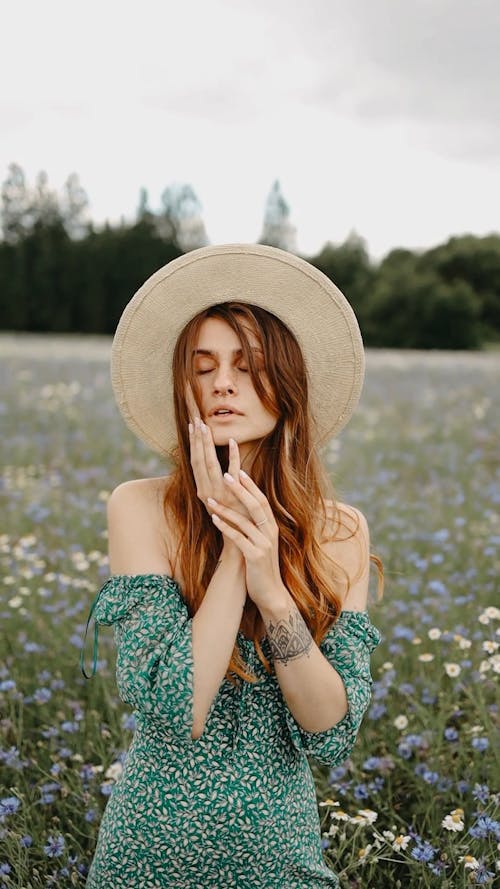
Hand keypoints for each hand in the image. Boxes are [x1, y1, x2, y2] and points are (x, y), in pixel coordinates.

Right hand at [185, 382, 251, 521]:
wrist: (238, 540)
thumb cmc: (230, 519)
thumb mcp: (216, 501)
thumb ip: (213, 484)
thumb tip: (210, 465)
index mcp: (202, 490)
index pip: (194, 462)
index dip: (193, 444)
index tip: (191, 427)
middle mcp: (206, 491)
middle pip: (199, 460)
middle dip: (197, 439)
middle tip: (195, 420)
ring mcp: (219, 492)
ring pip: (210, 463)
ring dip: (207, 444)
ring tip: (205, 426)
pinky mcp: (233, 494)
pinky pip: (232, 471)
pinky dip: (233, 456)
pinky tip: (233, 441)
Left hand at [206, 469, 287, 610]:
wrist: (271, 593)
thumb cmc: (261, 566)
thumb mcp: (261, 543)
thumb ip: (255, 526)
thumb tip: (242, 509)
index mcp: (271, 527)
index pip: (261, 500)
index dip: (250, 485)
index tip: (238, 470)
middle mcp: (270, 532)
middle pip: (255, 505)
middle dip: (240, 489)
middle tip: (225, 475)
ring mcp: (264, 544)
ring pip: (244, 521)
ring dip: (226, 509)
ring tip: (210, 499)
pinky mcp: (255, 556)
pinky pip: (238, 538)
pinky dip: (226, 527)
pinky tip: (213, 519)